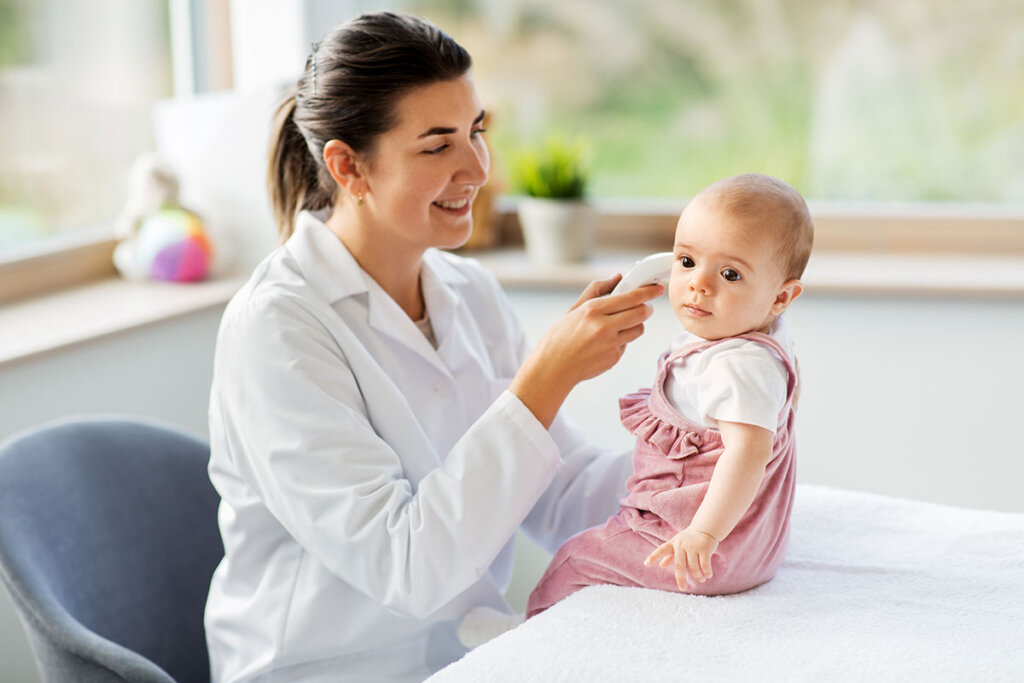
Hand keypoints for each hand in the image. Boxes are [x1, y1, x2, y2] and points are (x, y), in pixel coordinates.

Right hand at [510, 275, 661, 426]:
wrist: (552, 368)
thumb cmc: (559, 337)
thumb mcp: (574, 309)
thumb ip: (597, 290)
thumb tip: (617, 277)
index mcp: (593, 310)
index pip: (631, 297)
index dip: (648, 292)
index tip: (656, 289)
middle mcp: (604, 326)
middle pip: (641, 313)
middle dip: (646, 308)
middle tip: (645, 307)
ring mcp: (610, 344)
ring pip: (638, 329)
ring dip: (636, 324)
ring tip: (623, 325)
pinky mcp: (614, 359)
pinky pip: (627, 345)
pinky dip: (622, 341)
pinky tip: (606, 343)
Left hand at [644, 527, 717, 589]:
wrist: (705, 527)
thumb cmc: (689, 539)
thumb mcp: (678, 544)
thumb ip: (670, 555)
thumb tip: (661, 565)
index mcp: (673, 544)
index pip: (661, 550)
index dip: (653, 557)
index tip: (646, 564)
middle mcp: (681, 545)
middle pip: (679, 565)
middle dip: (680, 579)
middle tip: (683, 588)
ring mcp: (693, 546)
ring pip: (693, 567)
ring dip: (698, 576)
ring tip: (701, 579)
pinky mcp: (705, 548)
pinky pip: (704, 565)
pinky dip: (706, 572)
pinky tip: (708, 575)